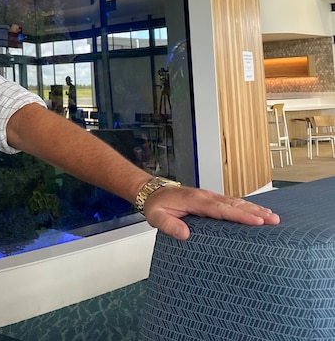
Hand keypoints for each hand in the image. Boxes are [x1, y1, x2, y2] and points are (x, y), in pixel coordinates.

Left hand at [142, 186, 279, 239]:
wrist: (153, 193)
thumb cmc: (157, 206)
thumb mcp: (157, 217)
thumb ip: (170, 225)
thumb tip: (184, 234)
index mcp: (196, 201)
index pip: (221, 210)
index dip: (240, 216)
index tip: (257, 221)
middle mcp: (206, 197)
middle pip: (234, 204)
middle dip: (255, 212)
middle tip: (274, 220)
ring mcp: (210, 197)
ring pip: (236, 202)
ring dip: (254, 208)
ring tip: (273, 216)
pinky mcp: (212, 200)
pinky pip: (232, 203)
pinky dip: (246, 207)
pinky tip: (258, 212)